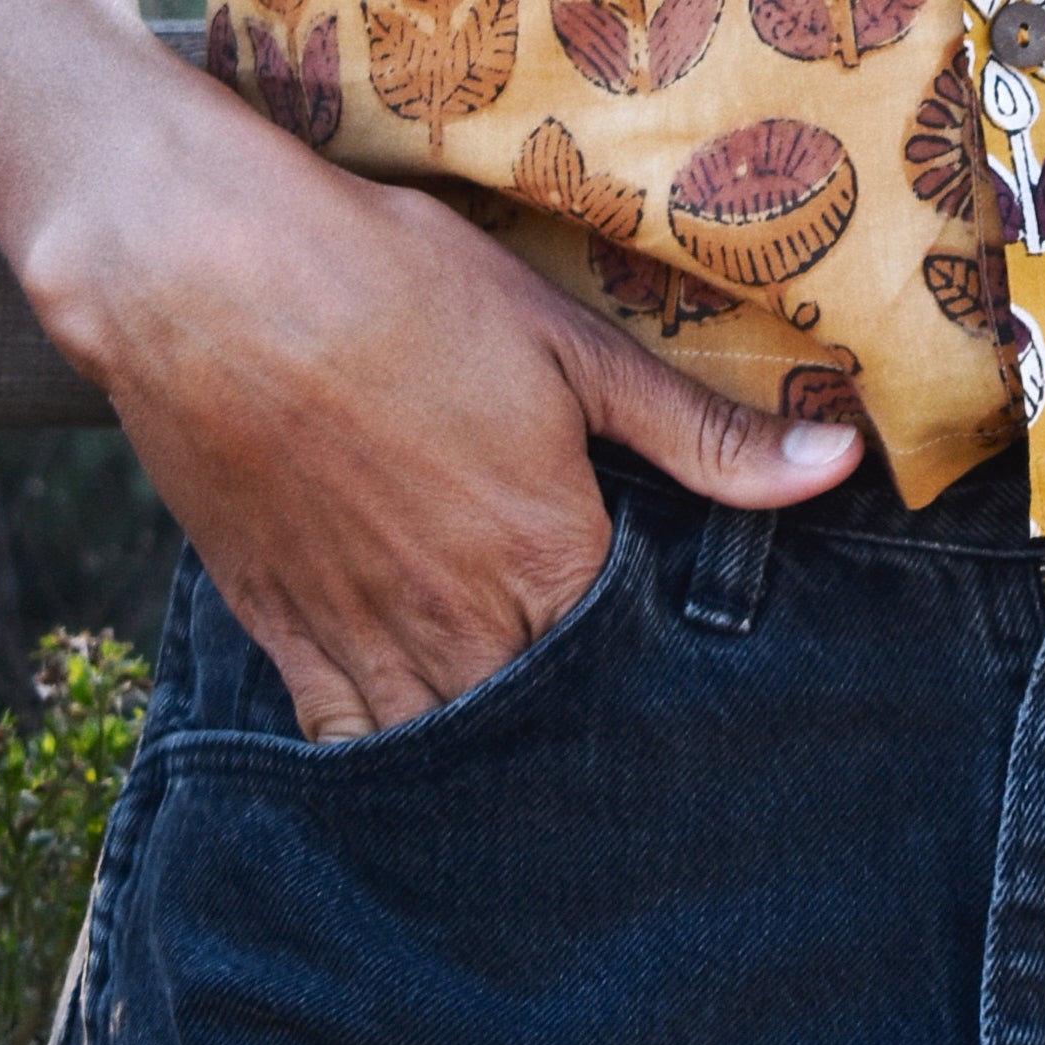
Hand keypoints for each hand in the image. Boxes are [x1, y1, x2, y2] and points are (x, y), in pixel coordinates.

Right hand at [23, 69, 860, 741]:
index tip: (685, 683)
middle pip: (541, 728)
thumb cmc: (394, 284)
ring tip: (533, 768)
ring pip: (444, 750)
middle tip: (618, 739)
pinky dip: (384, 762)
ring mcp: (359, 639)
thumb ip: (695, 429)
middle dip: (580, 735)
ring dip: (489, 757)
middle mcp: (456, 623)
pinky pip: (344, 743)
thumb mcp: (563, 338)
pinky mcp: (279, 632)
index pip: (629, 669)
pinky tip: (417, 752)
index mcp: (543, 553)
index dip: (659, 677)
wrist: (205, 276)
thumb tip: (840, 464)